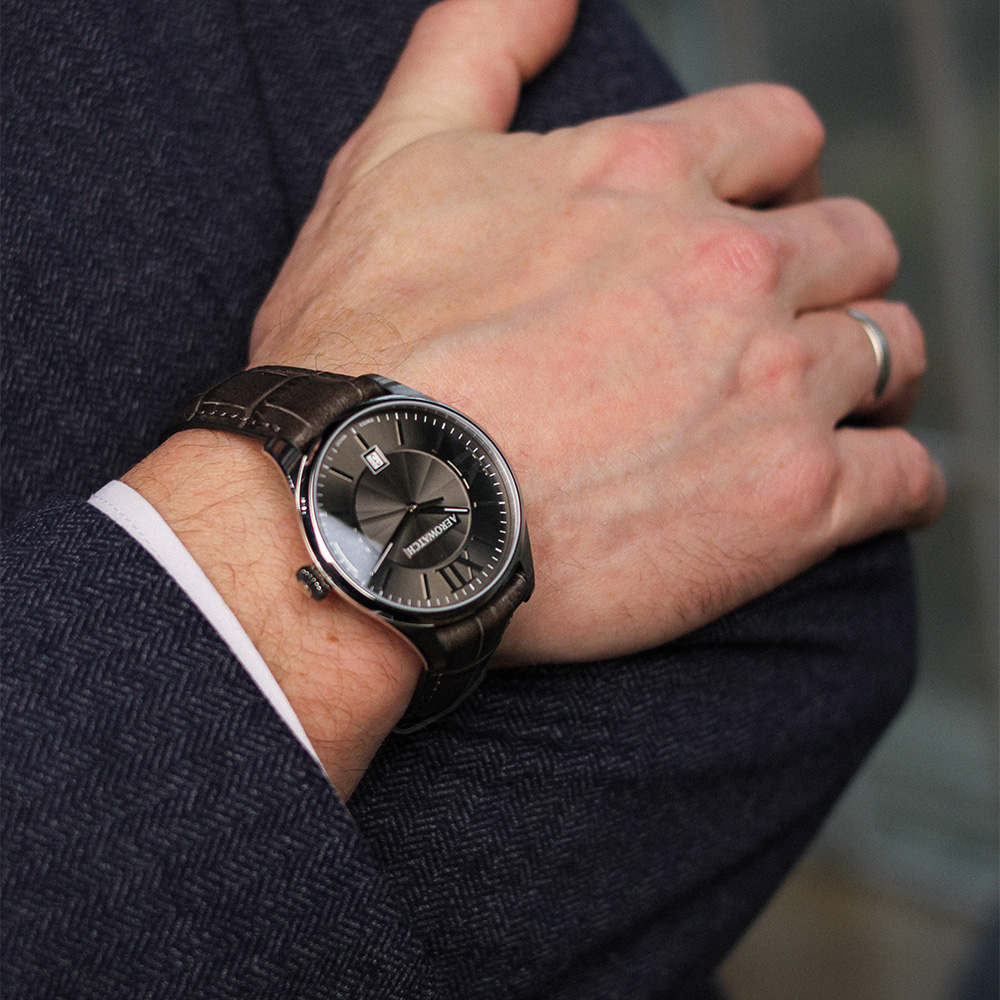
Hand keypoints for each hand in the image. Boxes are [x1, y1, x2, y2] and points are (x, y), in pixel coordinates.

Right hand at [249, 0, 944, 666]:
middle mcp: (734, 269)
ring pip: (891, 351)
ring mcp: (775, 387)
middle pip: (853, 244)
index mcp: (652, 176)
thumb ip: (477, 43)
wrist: (371, 509)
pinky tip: (867, 490)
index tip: (759, 222)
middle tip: (792, 326)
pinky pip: (903, 478)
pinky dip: (897, 481)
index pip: (780, 140)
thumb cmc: (363, 346)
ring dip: (876, 369)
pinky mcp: (793, 502)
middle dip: (832, 276)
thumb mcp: (396, 160)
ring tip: (839, 406)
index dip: (779, 178)